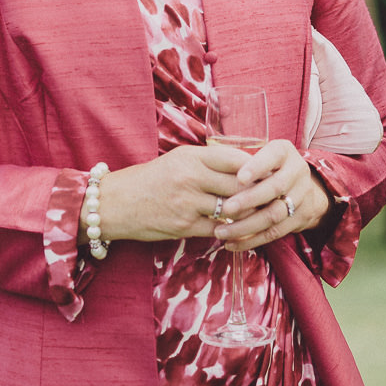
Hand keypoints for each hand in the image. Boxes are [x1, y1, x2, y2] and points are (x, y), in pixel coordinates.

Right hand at [98, 144, 250, 242]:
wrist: (116, 203)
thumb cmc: (150, 179)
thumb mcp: (178, 160)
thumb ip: (208, 161)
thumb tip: (244, 165)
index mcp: (191, 157)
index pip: (235, 159)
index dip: (255, 168)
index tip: (265, 173)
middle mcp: (190, 177)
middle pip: (239, 185)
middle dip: (257, 192)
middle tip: (270, 196)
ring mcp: (187, 203)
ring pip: (232, 209)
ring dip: (246, 213)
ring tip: (257, 213)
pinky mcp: (184, 226)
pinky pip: (218, 229)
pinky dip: (230, 229)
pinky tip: (236, 228)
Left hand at [214, 140, 332, 251]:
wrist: (305, 186)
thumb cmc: (269, 167)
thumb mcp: (260, 155)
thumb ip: (242, 161)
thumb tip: (211, 174)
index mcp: (285, 152)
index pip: (273, 157)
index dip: (257, 167)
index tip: (239, 178)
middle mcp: (297, 172)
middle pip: (276, 187)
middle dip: (249, 200)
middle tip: (226, 209)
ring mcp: (302, 196)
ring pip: (274, 214)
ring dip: (246, 225)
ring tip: (222, 232)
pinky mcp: (300, 218)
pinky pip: (275, 232)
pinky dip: (252, 240)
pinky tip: (232, 244)